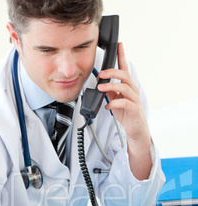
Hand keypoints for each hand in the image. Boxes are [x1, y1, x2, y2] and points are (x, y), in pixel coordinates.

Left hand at [97, 42, 151, 179]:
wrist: (136, 131)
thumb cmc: (127, 115)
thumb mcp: (115, 101)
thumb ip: (110, 92)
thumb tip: (101, 85)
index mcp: (128, 86)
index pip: (125, 68)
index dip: (122, 55)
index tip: (119, 44)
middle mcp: (133, 90)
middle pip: (124, 75)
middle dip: (112, 72)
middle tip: (100, 73)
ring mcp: (135, 100)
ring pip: (124, 87)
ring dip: (111, 86)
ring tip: (100, 88)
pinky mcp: (134, 110)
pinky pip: (124, 103)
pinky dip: (114, 103)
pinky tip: (107, 107)